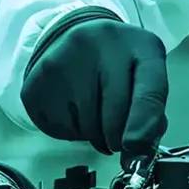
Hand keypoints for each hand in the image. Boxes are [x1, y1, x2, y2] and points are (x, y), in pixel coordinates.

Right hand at [21, 15, 167, 156]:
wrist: (71, 34)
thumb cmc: (117, 61)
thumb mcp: (145, 74)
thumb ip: (151, 112)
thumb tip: (139, 153)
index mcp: (140, 46)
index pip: (150, 92)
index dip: (144, 127)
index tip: (137, 151)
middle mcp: (102, 47)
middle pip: (114, 118)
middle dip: (118, 139)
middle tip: (117, 136)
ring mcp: (65, 62)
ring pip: (88, 128)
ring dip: (96, 135)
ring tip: (95, 112)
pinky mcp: (37, 83)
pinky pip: (60, 129)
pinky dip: (71, 131)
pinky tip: (73, 107)